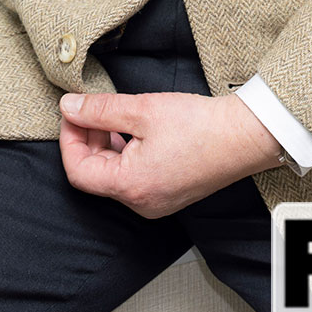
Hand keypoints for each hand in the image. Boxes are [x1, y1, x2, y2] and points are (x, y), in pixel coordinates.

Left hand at [57, 90, 287, 218]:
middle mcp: (140, 203)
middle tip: (91, 109)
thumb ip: (99, 110)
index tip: (72, 113)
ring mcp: (155, 202)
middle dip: (87, 139)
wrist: (242, 137)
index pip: (78, 171)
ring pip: (113, 176)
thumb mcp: (141, 109)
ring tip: (114, 115)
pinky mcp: (167, 194)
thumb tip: (68, 108)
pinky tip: (134, 129)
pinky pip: (133, 178)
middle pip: (94, 175)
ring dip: (106, 145)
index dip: (69, 139)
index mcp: (130, 186)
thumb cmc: (198, 125)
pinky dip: (125, 153)